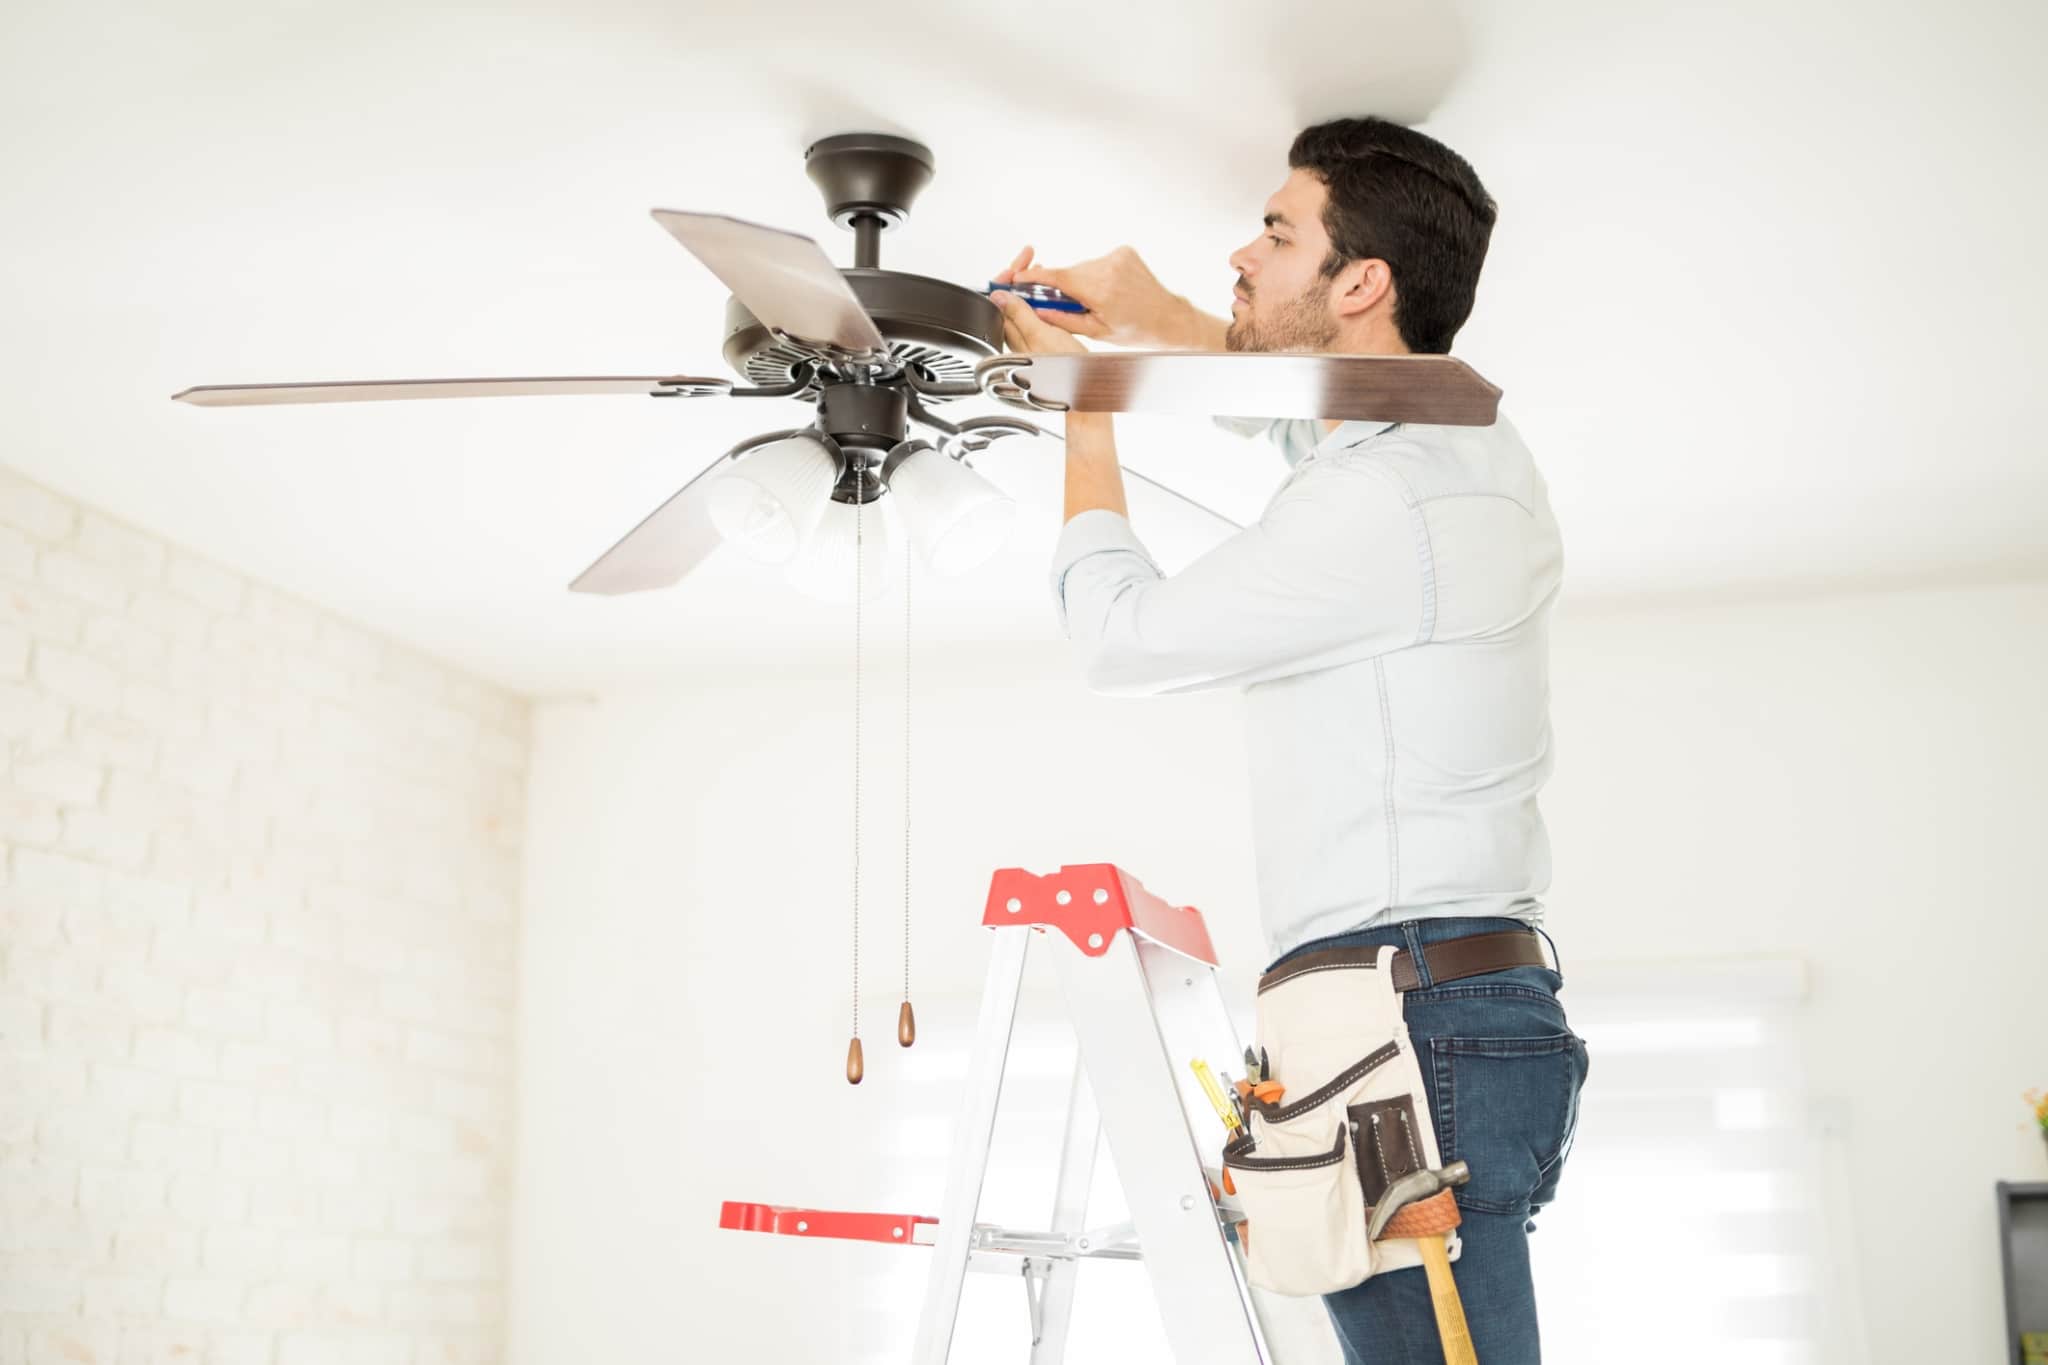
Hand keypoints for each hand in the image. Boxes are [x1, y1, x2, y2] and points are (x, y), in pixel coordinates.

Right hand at [992, 244, 1201, 348]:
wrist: (1166, 318)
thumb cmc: (1135, 330)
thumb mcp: (1096, 331)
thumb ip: (1063, 319)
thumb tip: (1037, 311)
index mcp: (1100, 291)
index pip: (1057, 277)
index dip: (1033, 277)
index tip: (1018, 277)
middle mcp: (1108, 269)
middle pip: (1069, 272)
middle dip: (1064, 286)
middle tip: (1072, 304)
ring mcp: (1117, 257)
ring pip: (1083, 267)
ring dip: (1082, 280)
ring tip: (1098, 299)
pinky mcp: (1124, 251)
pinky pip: (1098, 262)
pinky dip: (1096, 274)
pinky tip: (1110, 288)